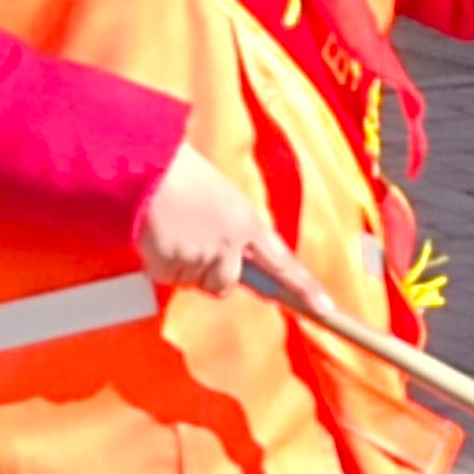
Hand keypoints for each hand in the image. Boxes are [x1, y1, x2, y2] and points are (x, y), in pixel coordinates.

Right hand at [135, 142, 317, 302]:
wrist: (147, 165)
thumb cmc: (181, 174)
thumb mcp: (222, 197)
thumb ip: (233, 230)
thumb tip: (231, 261)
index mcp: (247, 221)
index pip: (284, 263)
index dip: (306, 288)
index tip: (326, 309)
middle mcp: (230, 243)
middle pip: (226, 283)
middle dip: (210, 272)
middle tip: (191, 239)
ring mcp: (203, 256)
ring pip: (194, 280)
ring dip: (182, 264)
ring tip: (172, 228)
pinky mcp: (173, 265)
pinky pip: (167, 276)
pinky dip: (160, 261)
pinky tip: (158, 234)